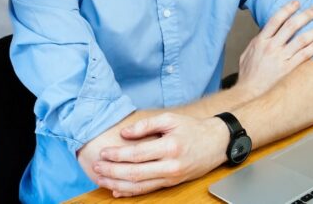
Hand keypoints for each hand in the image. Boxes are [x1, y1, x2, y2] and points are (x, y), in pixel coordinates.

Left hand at [91, 113, 227, 196]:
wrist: (216, 143)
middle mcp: (171, 166)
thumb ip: (146, 125)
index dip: (118, 155)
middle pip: (136, 173)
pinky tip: (117, 191)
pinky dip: (131, 193)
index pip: (137, 154)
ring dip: (118, 184)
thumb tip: (124, 134)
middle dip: (113, 172)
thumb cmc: (192, 128)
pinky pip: (148, 190)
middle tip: (97, 167)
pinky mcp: (172, 183)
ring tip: (101, 179)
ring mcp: (172, 177)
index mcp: (170, 147)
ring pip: (140, 186)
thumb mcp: (170, 119)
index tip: (104, 153)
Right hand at [236, 0, 312, 98]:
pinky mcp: (289, 70)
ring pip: (301, 40)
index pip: (276, 19)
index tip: (296, 3)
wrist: (249, 94)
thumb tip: (265, 32)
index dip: (287, 9)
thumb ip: (257, 42)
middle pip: (291, 26)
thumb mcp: (247, 53)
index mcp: (261, 41)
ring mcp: (281, 58)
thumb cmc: (248, 75)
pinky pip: (304, 55)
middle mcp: (272, 47)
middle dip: (305, 16)